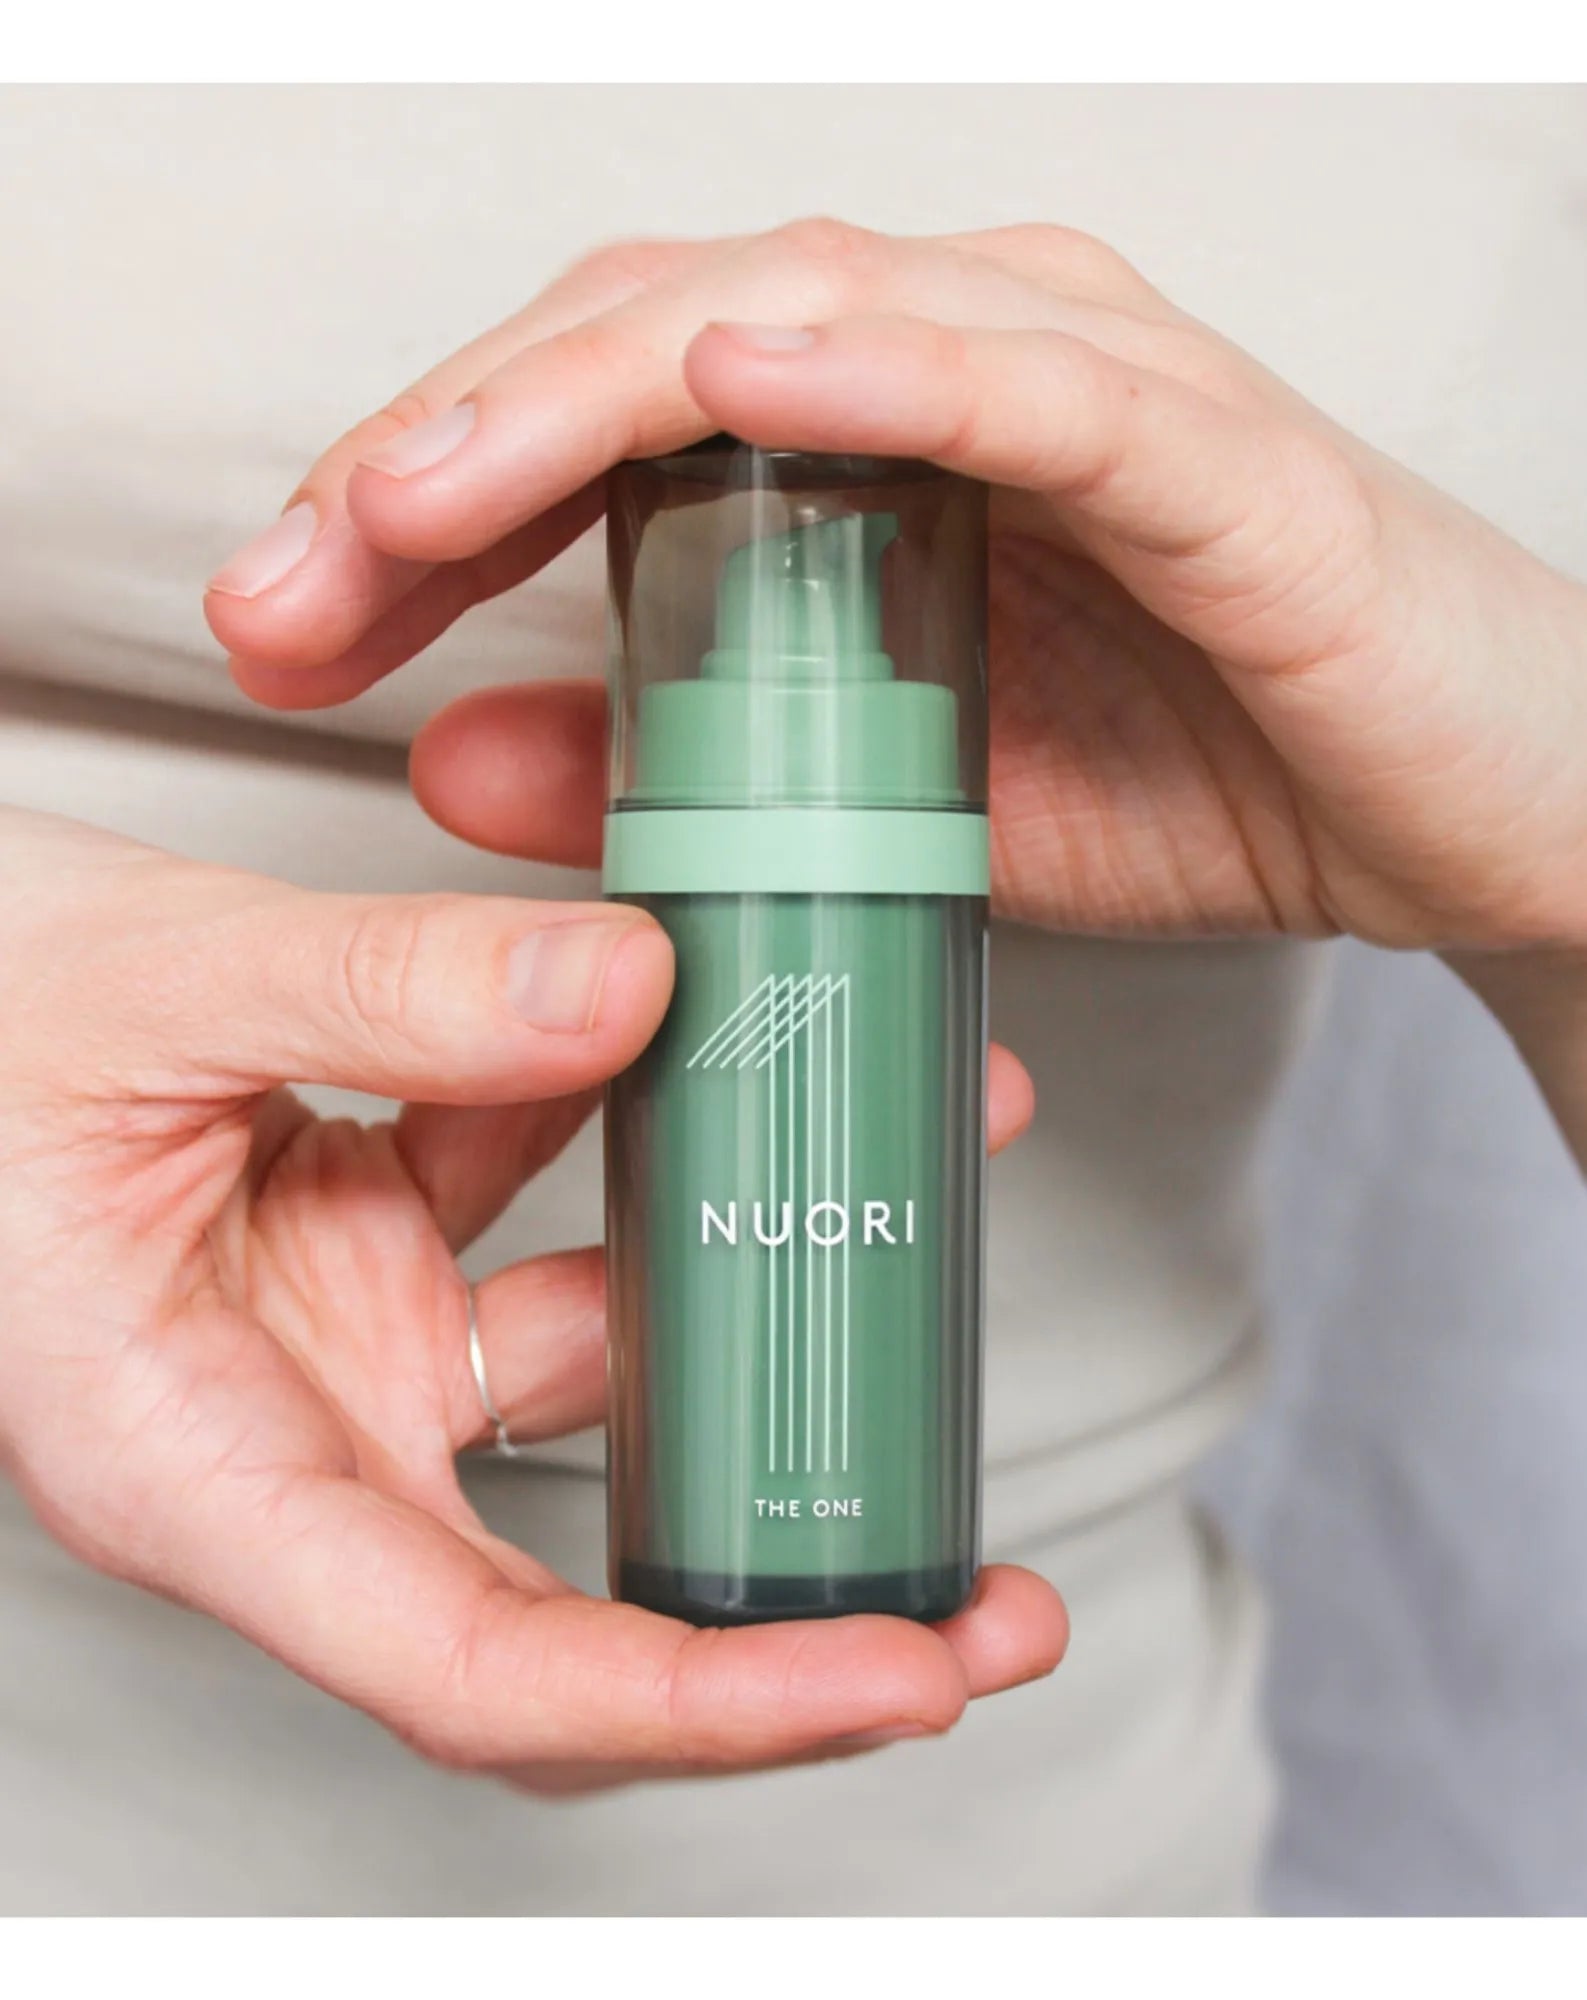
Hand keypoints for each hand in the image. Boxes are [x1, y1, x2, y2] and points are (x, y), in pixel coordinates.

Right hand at [0, 807, 1062, 1789]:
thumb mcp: (153, 997)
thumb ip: (387, 990)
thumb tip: (636, 985)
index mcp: (199, 1474)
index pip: (474, 1671)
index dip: (697, 1704)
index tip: (894, 1678)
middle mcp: (295, 1443)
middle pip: (580, 1609)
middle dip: (792, 1616)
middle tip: (987, 1601)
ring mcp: (348, 1347)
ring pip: (600, 1377)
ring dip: (764, 1310)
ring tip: (914, 1205)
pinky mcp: (377, 1249)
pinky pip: (547, 1217)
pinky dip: (646, 1146)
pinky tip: (740, 1053)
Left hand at [209, 219, 1586, 963]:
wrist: (1470, 819)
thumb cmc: (1212, 779)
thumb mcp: (897, 813)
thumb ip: (690, 780)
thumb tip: (459, 757)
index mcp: (871, 439)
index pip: (595, 418)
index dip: (419, 497)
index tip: (284, 622)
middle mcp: (956, 360)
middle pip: (644, 339)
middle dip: (441, 448)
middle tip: (290, 581)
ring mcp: (1083, 378)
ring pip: (795, 318)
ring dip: (585, 393)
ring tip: (420, 491)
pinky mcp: (1206, 448)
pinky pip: (1022, 377)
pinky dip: (880, 374)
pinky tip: (737, 388)